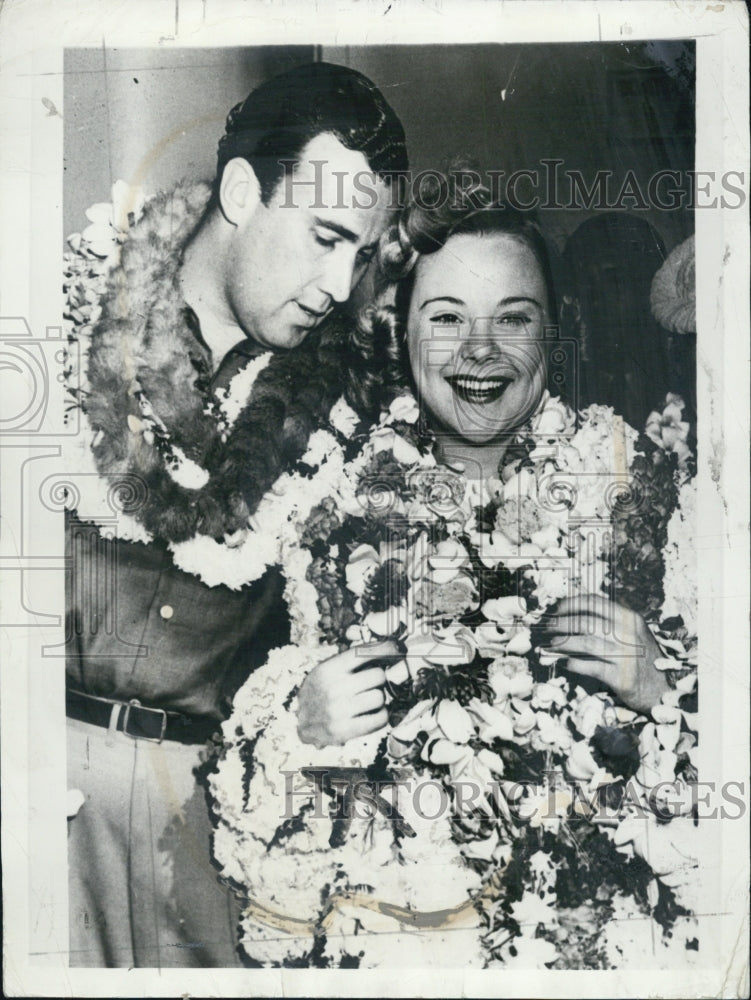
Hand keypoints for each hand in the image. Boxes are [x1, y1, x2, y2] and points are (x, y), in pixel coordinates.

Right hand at [297, 640, 399, 748]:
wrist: (300, 722)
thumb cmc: (319, 692)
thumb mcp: (327, 670)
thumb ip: (351, 661)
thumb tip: (387, 650)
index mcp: (328, 669)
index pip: (363, 653)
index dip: (385, 648)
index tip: (397, 649)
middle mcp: (334, 688)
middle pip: (378, 676)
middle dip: (378, 679)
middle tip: (370, 684)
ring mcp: (339, 711)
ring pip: (380, 697)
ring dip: (378, 698)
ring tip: (367, 700)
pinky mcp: (345, 731)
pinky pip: (380, 718)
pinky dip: (381, 715)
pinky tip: (371, 714)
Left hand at [539, 595, 669, 713]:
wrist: (662, 689)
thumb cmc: (642, 657)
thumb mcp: (633, 632)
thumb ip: (610, 620)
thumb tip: (575, 609)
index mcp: (629, 618)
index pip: (594, 602)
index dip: (571, 604)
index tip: (557, 610)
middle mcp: (628, 634)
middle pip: (585, 622)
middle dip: (561, 624)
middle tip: (548, 628)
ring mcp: (626, 656)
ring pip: (585, 643)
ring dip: (563, 643)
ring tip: (552, 645)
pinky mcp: (621, 677)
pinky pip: (591, 667)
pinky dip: (574, 664)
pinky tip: (565, 663)